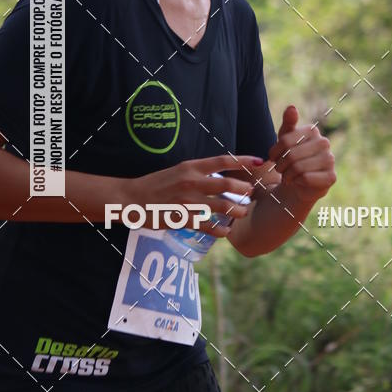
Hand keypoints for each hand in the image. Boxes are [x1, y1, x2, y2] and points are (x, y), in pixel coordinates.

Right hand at [125, 153, 261, 236]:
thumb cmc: (156, 184)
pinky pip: (208, 225)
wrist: (131, 198)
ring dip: (237, 210)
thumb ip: (198, 172)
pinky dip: (220, 230)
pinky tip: (225, 231)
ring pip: (222, 206)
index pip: (223, 160)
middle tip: (250, 193)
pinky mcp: (183, 218)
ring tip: (242, 212)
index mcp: (191, 167)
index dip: (243, 161)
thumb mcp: (178, 171)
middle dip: (244, 190)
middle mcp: (192, 181)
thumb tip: (219, 175)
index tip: (260, 162)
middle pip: (227, 184)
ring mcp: (188, 201)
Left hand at [267, 105, 335, 202]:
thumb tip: (292, 107)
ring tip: (288, 176)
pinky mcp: (331, 177)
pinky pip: (306, 178)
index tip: (273, 158)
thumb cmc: (291, 159)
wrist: (299, 182)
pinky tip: (298, 182)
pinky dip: (297, 182)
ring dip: (287, 175)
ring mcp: (330, 159)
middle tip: (281, 170)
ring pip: (298, 168)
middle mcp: (324, 142)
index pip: (285, 141)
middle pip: (291, 155)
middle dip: (280, 166)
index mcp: (312, 130)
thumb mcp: (285, 140)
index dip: (274, 153)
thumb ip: (288, 123)